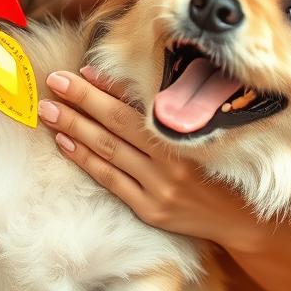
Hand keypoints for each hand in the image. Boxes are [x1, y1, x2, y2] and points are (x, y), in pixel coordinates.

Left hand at [40, 66, 264, 249]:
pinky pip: (110, 180)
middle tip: (53, 82)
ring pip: (108, 151)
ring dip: (74, 128)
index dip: (105, 88)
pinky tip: (65, 143)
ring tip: (49, 111)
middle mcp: (172, 162)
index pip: (135, 107)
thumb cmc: (218, 167)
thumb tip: (115, 85)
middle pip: (116, 125)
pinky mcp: (150, 211)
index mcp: (184, 137)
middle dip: (81, 101)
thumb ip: (162, 113)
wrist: (241, 219)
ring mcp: (159, 188)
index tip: (79, 71)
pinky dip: (85, 159)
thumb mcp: (199, 135)